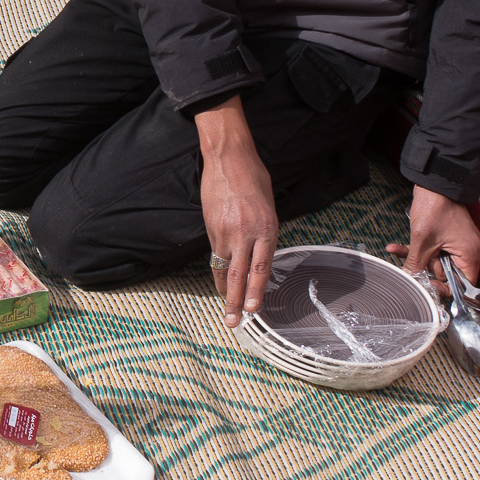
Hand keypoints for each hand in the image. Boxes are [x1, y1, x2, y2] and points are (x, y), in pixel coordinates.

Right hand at [195, 96, 278, 327]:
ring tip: (225, 307)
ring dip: (223, 289)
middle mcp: (244, 232)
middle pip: (238, 274)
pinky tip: (220, 279)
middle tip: (233, 322)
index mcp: (265, 227)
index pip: (261, 267)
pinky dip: (218, 268)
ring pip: (223, 267)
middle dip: (235, 301)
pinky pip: (216, 252)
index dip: (256, 291)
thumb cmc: (253, 178)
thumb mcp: (269, 206)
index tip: (253, 309)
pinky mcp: (210, 226)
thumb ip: (266, 233)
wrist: (227, 157)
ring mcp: (224, 230)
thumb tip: (261, 255)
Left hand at [385, 185, 479, 295]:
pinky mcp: (445, 237)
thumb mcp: (422, 241)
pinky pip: (431, 249)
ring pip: (434, 260)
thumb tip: (410, 282)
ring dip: (417, 256)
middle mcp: (466, 252)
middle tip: (414, 261)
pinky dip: (416, 248)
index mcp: (470, 255)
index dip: (446, 288)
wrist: (434, 184)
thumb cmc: (434, 209)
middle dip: (426, 267)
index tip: (428, 285)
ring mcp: (456, 244)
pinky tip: (394, 247)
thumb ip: (417, 264)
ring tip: (398, 249)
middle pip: (446, 273)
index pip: (464, 285)